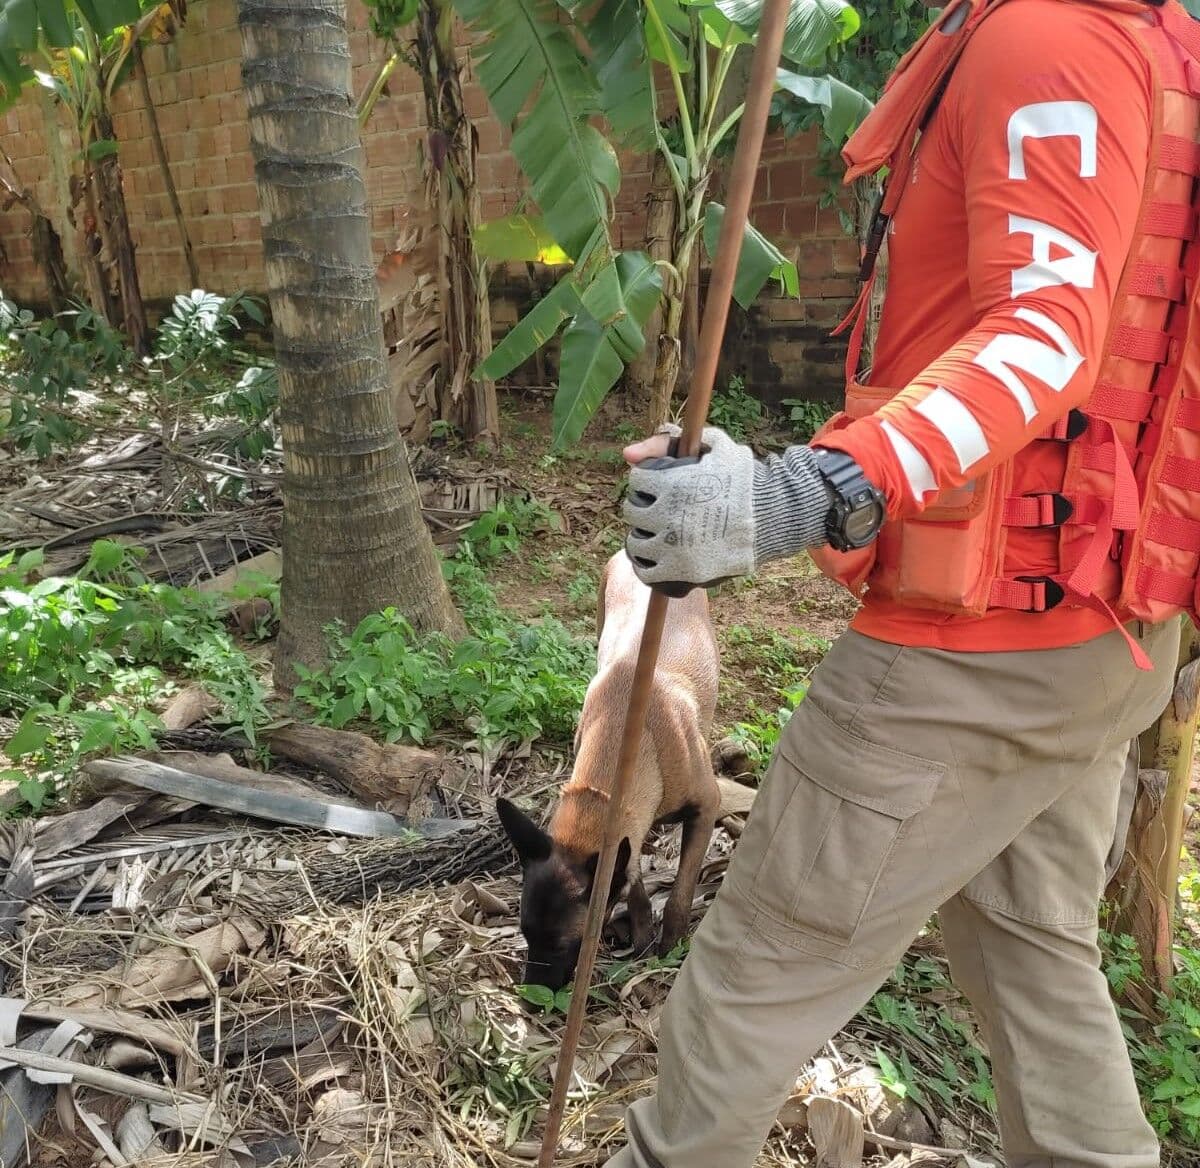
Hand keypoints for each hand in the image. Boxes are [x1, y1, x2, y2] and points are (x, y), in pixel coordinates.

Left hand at [622, 425, 756, 590]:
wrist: (772, 516)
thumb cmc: (743, 478)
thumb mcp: (712, 446)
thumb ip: (667, 442)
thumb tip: (627, 454)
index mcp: (671, 483)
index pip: (637, 481)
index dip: (646, 482)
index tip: (658, 487)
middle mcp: (667, 515)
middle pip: (632, 511)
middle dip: (644, 508)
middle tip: (659, 511)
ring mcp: (672, 546)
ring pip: (635, 542)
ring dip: (643, 536)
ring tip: (658, 534)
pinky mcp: (681, 571)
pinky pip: (647, 571)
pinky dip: (647, 565)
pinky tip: (657, 558)